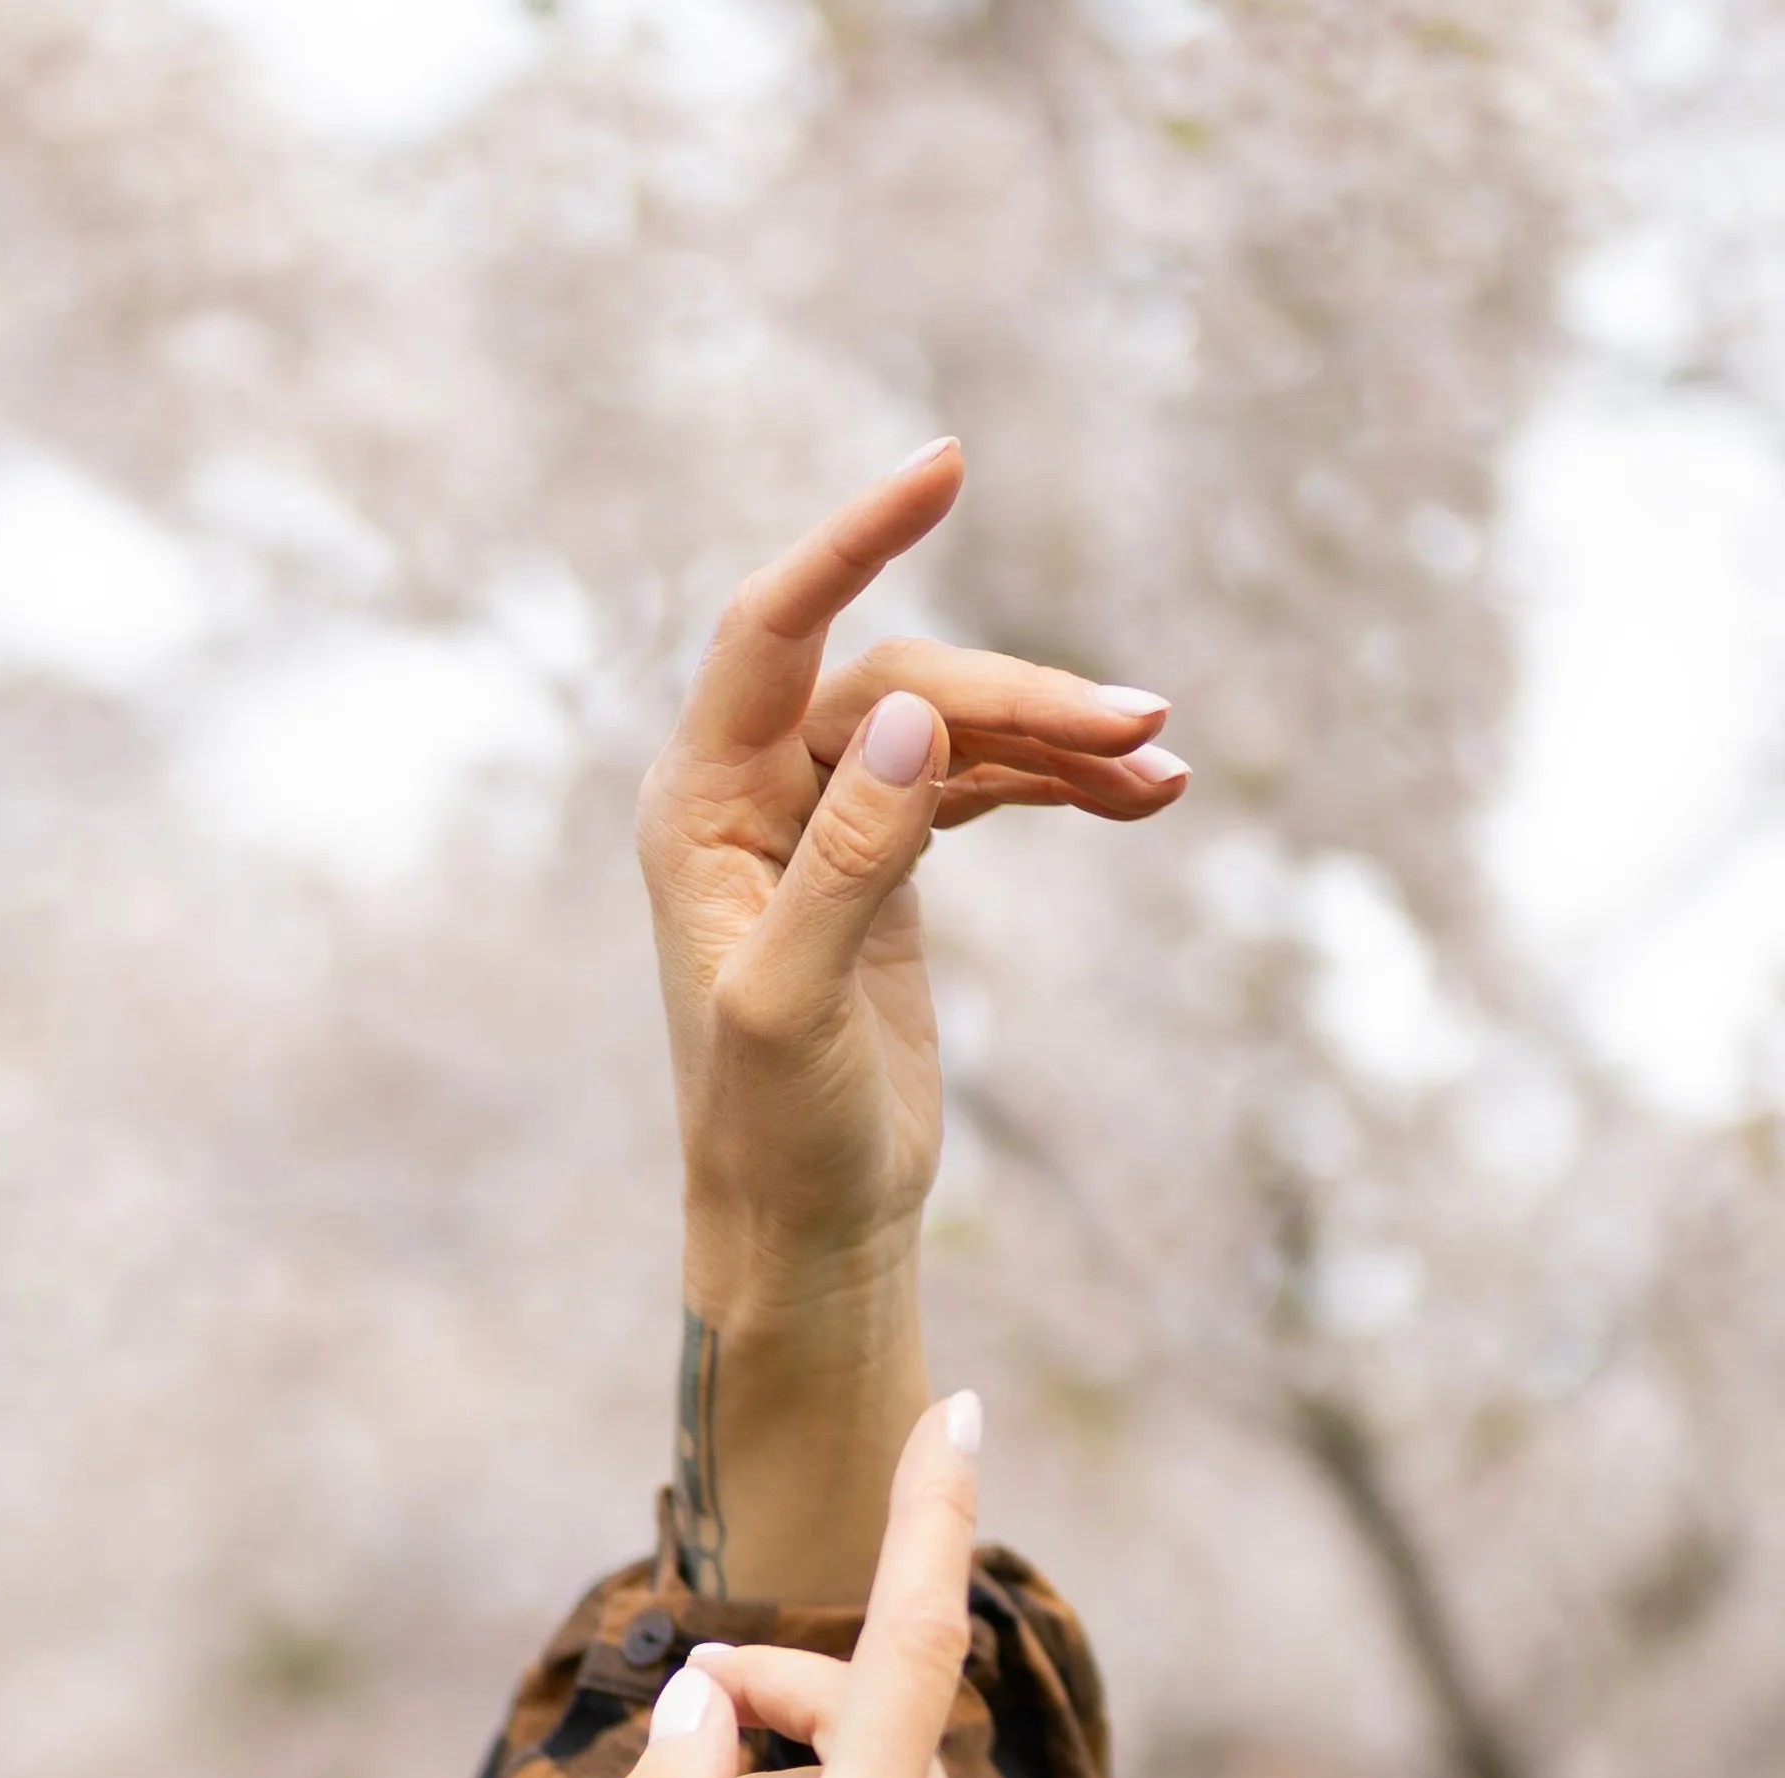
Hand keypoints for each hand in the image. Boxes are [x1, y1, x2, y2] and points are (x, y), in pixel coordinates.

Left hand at [643, 438, 1185, 1311]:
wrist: (804, 1233)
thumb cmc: (774, 1135)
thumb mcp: (795, 1006)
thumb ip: (845, 862)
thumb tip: (910, 719)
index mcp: (696, 807)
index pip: (773, 628)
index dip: (855, 541)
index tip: (947, 465)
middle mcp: (750, 793)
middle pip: (903, 685)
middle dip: (1022, 699)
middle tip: (1140, 732)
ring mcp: (825, 818)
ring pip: (956, 728)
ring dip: (1059, 739)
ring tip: (1161, 769)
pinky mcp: (889, 856)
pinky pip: (984, 781)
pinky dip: (1059, 784)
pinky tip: (1145, 799)